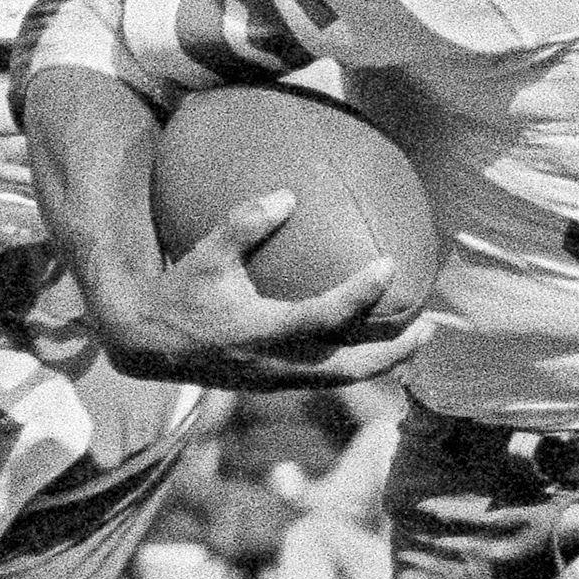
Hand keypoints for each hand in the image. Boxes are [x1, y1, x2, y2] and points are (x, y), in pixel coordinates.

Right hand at [111, 189, 432, 391]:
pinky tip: (375, 340)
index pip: (325, 318)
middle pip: (353, 367)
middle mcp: (278, 364)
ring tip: (416, 337)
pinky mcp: (278, 384)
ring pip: (346, 378)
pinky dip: (358, 362)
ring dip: (385, 361)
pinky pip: (329, 377)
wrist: (148, 346)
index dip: (360, 295)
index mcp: (263, 332)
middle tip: (431, 325)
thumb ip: (245, 223)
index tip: (389, 266)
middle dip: (396, 351)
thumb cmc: (180, 293)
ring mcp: (280, 380)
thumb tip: (289, 194)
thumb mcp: (207, 254)